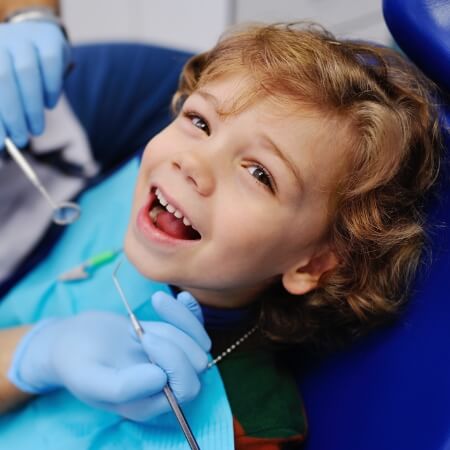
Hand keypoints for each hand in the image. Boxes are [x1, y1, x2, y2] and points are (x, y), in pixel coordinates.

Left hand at [0, 22, 69, 148]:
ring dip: (32, 108)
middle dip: (12, 115)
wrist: (37, 37)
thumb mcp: (2, 88)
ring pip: (26, 73)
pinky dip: (51, 89)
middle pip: (3, 78)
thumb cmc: (14, 69)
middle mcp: (0, 40)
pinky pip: (50, 64)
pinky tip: (49, 105)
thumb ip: (0, 109)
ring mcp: (24, 37)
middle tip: (20, 140)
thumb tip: (1, 139)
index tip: (0, 144)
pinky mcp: (49, 39)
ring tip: (36, 130)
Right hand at [8, 291, 210, 421]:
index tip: (144, 337)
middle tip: (138, 330)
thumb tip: (161, 380)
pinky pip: (196, 325)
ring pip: (198, 341)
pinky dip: (191, 310)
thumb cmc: (77, 363)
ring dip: (177, 321)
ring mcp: (171, 361)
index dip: (174, 362)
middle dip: (174, 340)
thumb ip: (122, 388)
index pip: (186, 388)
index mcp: (150, 404)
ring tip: (144, 317)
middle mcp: (166, 385)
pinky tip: (181, 297)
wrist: (72, 341)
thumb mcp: (89, 378)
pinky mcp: (172, 339)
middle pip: (197, 363)